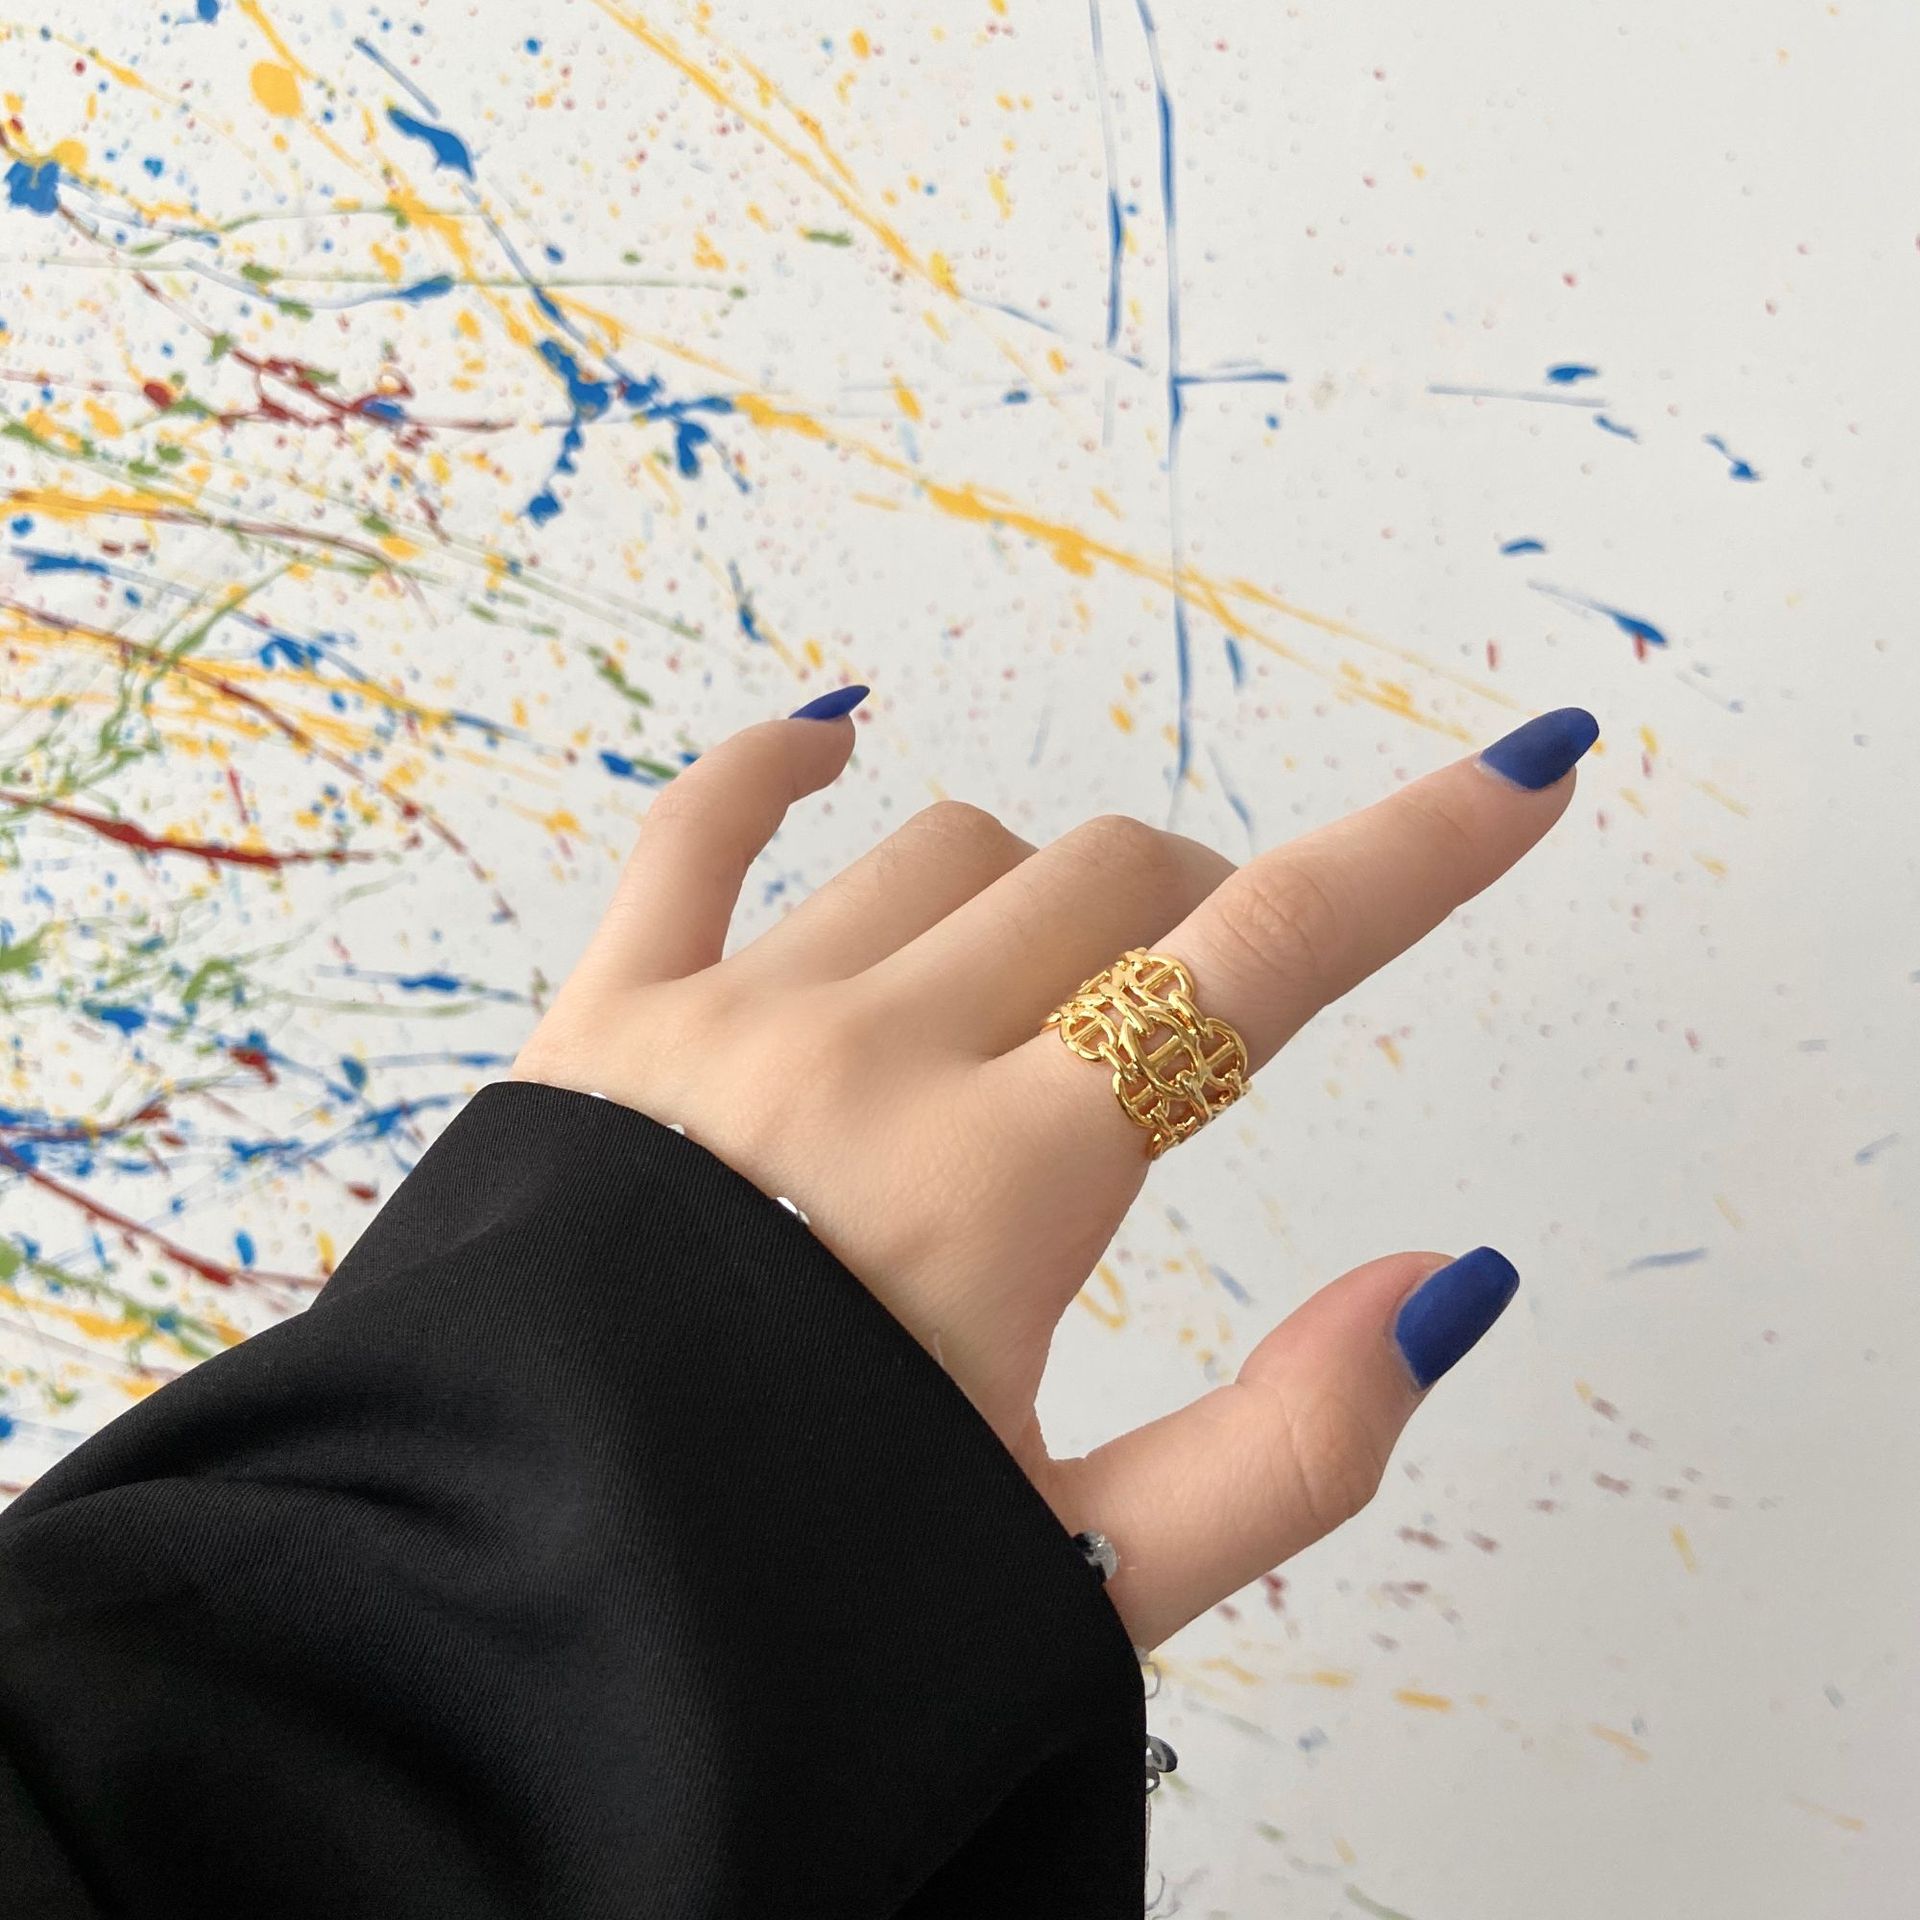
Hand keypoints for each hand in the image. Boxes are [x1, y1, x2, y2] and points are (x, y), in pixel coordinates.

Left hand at [511, 689, 1596, 1649]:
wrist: (497, 1639)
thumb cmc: (786, 1616)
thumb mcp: (1075, 1582)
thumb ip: (1291, 1446)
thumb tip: (1447, 1286)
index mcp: (1002, 1187)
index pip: (1261, 966)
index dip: (1419, 855)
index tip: (1523, 771)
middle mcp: (868, 1060)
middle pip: (1112, 881)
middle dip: (1202, 925)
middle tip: (1195, 1025)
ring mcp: (725, 1023)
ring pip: (944, 851)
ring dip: (1039, 897)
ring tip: (1036, 997)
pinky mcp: (602, 1023)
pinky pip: (695, 829)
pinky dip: (776, 767)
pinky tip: (832, 738)